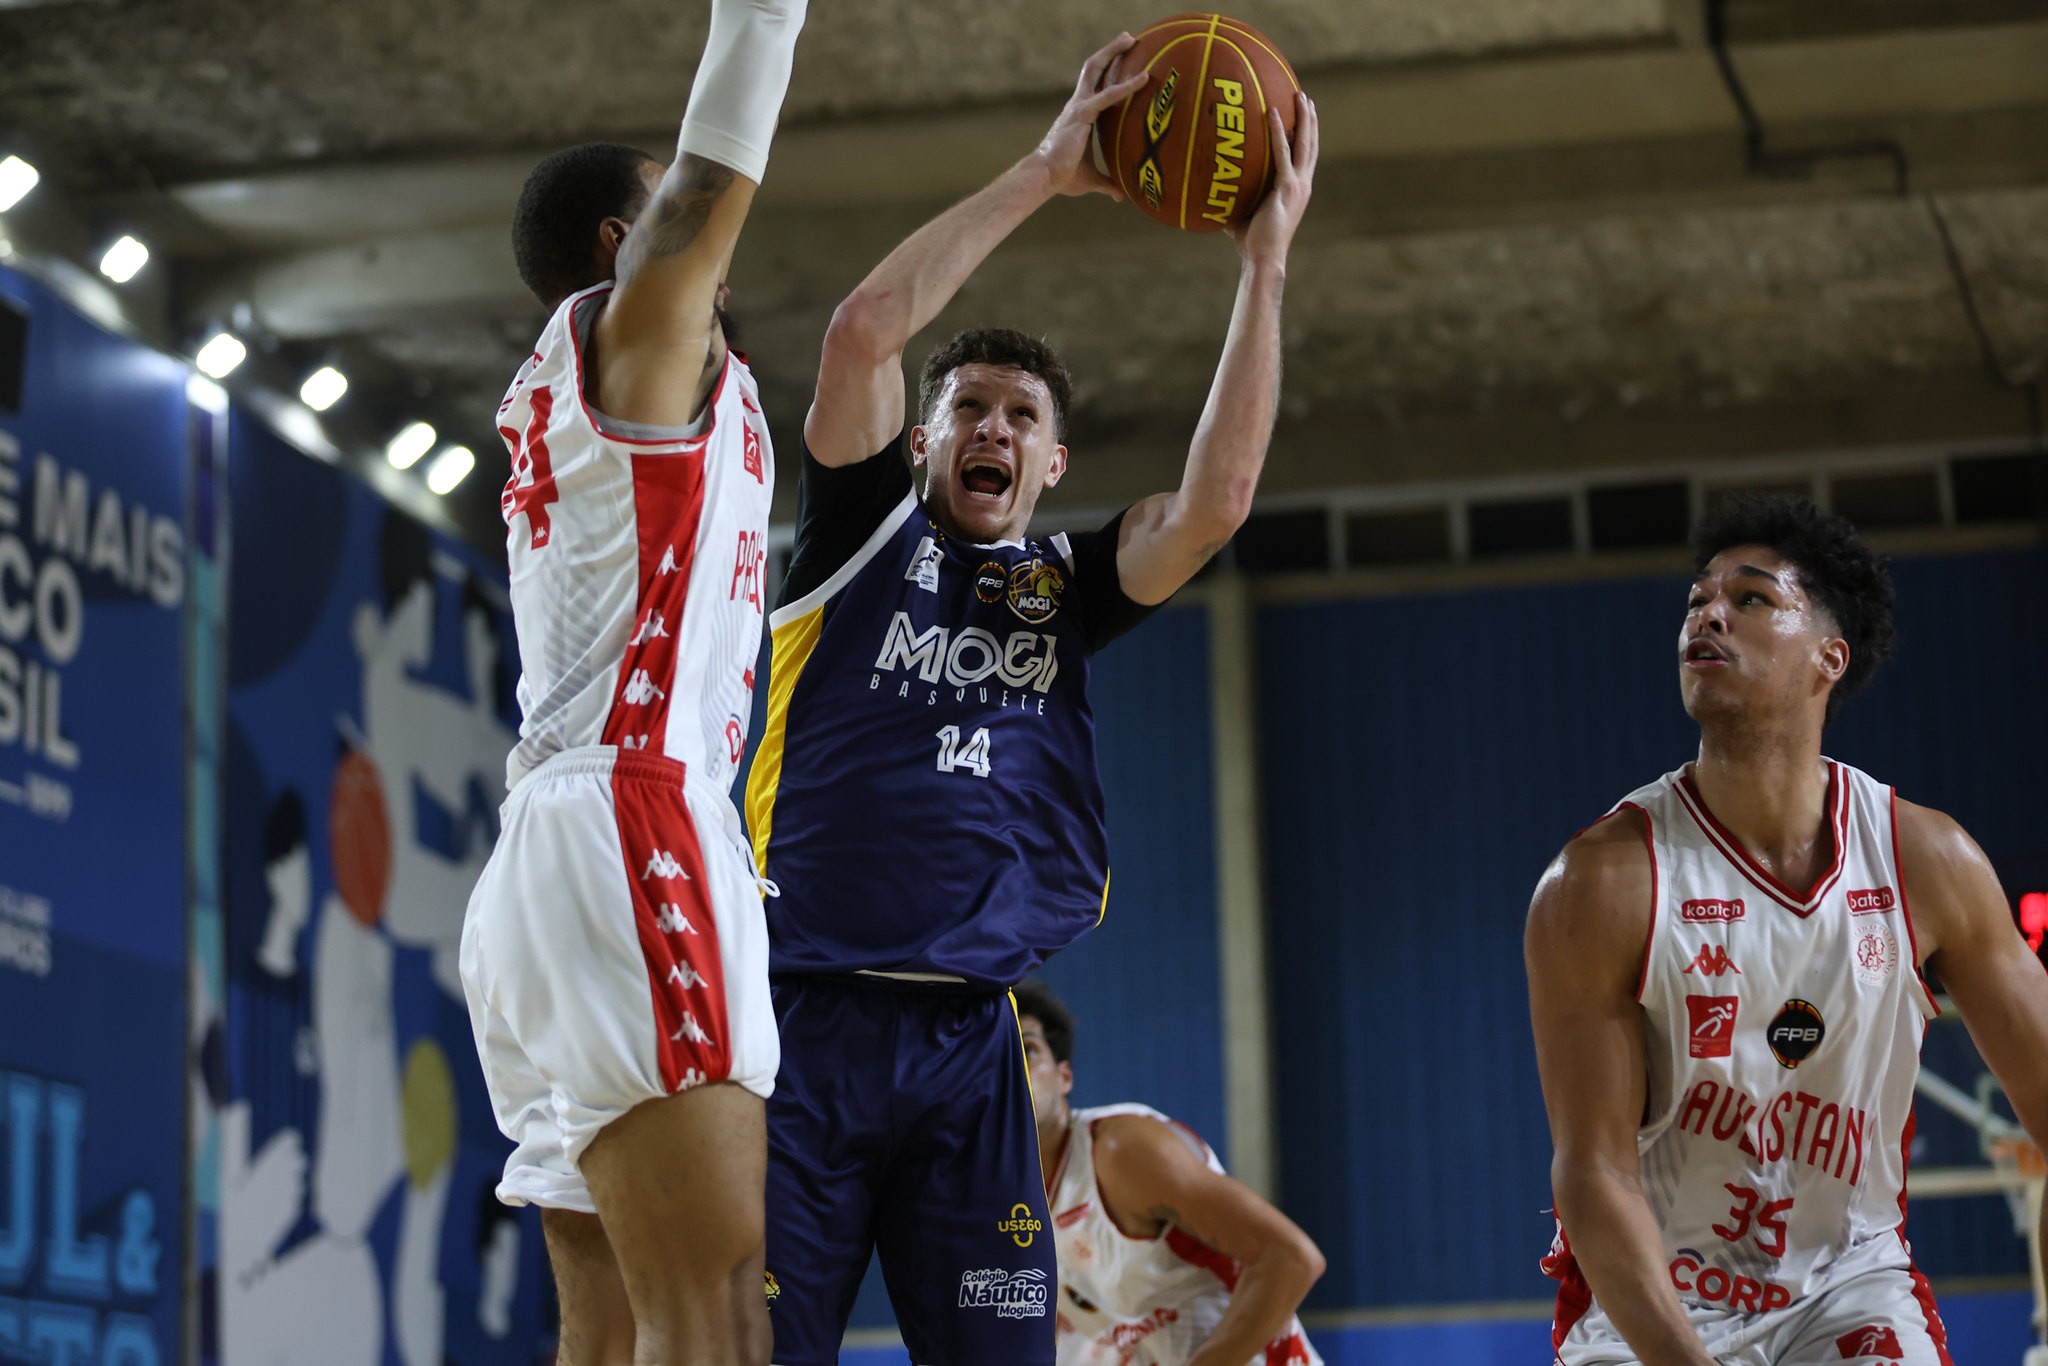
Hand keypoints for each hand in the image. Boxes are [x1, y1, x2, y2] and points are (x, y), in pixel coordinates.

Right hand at [1030, 32, 1148, 198]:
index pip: (1095, 86)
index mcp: (1079, 115)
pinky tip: (1143, 79)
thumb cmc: (1062, 178)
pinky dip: (1126, 86)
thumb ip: (1106, 184)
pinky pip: (1108, 95)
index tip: (1123, 60)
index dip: (1108, 71)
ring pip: (1096, 69)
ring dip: (1113, 52)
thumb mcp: (1090, 180)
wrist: (1044, 178)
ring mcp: (1079, 106)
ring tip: (1131, 39)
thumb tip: (1119, 196)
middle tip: (1129, 38)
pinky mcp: (1082, 114)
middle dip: (1110, 51)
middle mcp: (1078, 104)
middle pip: (1093, 68)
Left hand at [1228, 91, 1318, 264]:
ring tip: (1300, 96)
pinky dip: (1278, 131)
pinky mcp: (1287, 186)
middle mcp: (1302, 184)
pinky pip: (1282, 152)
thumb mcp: (1243, 212)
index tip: (1305, 115)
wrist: (1263, 258)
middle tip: (1305, 97)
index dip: (1308, 135)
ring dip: (1304, 118)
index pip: (1305, 157)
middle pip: (1311, 145)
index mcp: (1297, 189)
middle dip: (1310, 120)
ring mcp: (1297, 184)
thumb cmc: (1250, 242)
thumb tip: (1210, 188)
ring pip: (1305, 143)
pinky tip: (1272, 112)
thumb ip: (1234, 196)